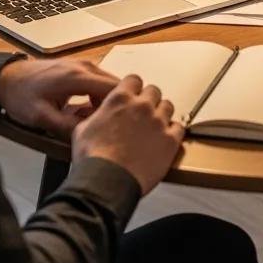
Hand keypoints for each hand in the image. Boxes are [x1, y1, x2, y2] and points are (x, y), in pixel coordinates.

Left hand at [0, 59, 117, 136]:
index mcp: (78, 77)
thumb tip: (89, 136)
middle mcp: (85, 66)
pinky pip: (100, 81)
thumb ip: (66, 127)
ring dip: (107, 101)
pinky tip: (87, 110)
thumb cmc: (21, 96)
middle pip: (116, 84)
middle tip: (106, 126)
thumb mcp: (41, 118)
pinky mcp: (80, 67)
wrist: (8, 78)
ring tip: (94, 120)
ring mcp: (83, 64)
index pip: (115, 88)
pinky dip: (99, 95)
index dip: (121, 106)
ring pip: (109, 82)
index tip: (119, 124)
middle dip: (116, 105)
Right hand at [71, 75, 184, 195]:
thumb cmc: (92, 158)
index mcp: (120, 99)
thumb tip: (95, 115)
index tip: (132, 96)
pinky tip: (165, 139)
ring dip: (161, 114)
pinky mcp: (170, 140)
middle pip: (154, 91)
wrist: (106, 181)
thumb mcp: (82, 130)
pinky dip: (173, 132)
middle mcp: (142, 106)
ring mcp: (158, 122)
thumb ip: (95, 116)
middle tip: (142, 114)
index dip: (133, 88)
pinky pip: (179, 127)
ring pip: (168, 106)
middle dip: (148, 100)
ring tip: (154, 127)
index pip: (134, 80)